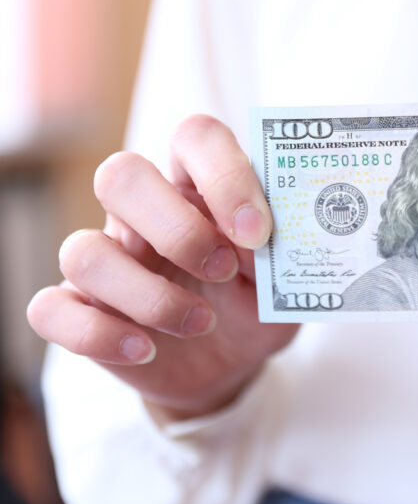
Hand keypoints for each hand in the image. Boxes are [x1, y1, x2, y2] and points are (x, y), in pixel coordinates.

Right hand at [28, 115, 298, 419]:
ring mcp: (106, 258)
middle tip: (223, 269)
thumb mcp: (281, 282)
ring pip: (83, 251)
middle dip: (176, 228)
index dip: (225, 174)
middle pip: (121, 176)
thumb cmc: (255, 305)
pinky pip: (51, 308)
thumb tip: (261, 239)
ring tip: (201, 323)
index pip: (195, 138)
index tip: (258, 231)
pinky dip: (99, 334)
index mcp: (197, 186)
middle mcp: (143, 212)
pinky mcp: (78, 307)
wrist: (230, 365)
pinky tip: (145, 350)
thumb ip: (276, 255)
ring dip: (149, 296)